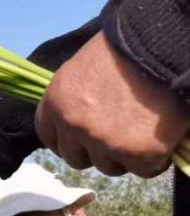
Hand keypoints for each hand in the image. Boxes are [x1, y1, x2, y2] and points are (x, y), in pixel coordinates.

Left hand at [36, 32, 189, 176]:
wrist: (167, 45)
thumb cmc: (128, 46)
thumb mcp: (87, 66)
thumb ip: (78, 96)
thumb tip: (81, 116)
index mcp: (56, 101)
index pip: (48, 136)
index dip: (66, 139)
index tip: (81, 139)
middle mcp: (73, 125)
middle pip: (76, 158)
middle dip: (96, 151)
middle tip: (119, 135)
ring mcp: (103, 142)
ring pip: (109, 167)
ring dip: (124, 156)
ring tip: (144, 132)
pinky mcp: (136, 153)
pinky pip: (143, 169)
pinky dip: (155, 159)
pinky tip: (164, 139)